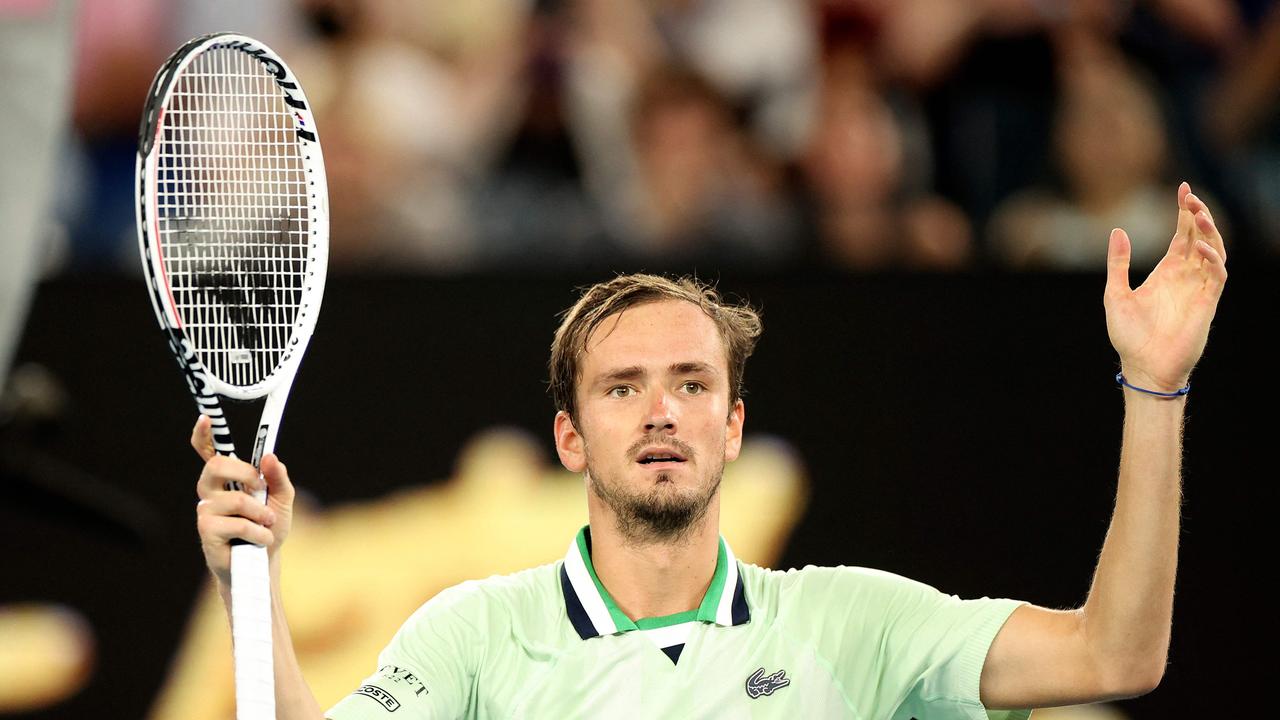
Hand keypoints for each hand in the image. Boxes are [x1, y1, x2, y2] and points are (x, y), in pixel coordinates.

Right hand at [191, 415, 295, 587]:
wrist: (265, 562)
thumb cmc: (269, 528)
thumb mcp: (282, 499)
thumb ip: (278, 477)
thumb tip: (269, 457)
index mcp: (227, 479)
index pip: (208, 452)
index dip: (203, 435)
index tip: (205, 419)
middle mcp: (211, 491)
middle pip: (216, 465)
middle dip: (245, 474)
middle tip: (260, 489)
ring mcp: (206, 511)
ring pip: (235, 500)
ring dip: (260, 514)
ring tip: (266, 525)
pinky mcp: (206, 532)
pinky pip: (237, 524)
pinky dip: (257, 533)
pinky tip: (259, 541)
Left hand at [1105, 182, 1227, 391]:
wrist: (1142, 367)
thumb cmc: (1128, 336)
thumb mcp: (1114, 293)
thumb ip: (1118, 263)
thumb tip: (1118, 229)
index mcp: (1167, 272)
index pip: (1182, 235)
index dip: (1184, 212)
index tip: (1182, 189)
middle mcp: (1185, 277)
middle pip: (1200, 237)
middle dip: (1198, 214)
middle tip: (1190, 195)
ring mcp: (1198, 289)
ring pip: (1214, 251)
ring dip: (1209, 231)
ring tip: (1197, 213)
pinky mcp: (1207, 304)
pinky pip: (1217, 275)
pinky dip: (1212, 258)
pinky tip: (1199, 247)